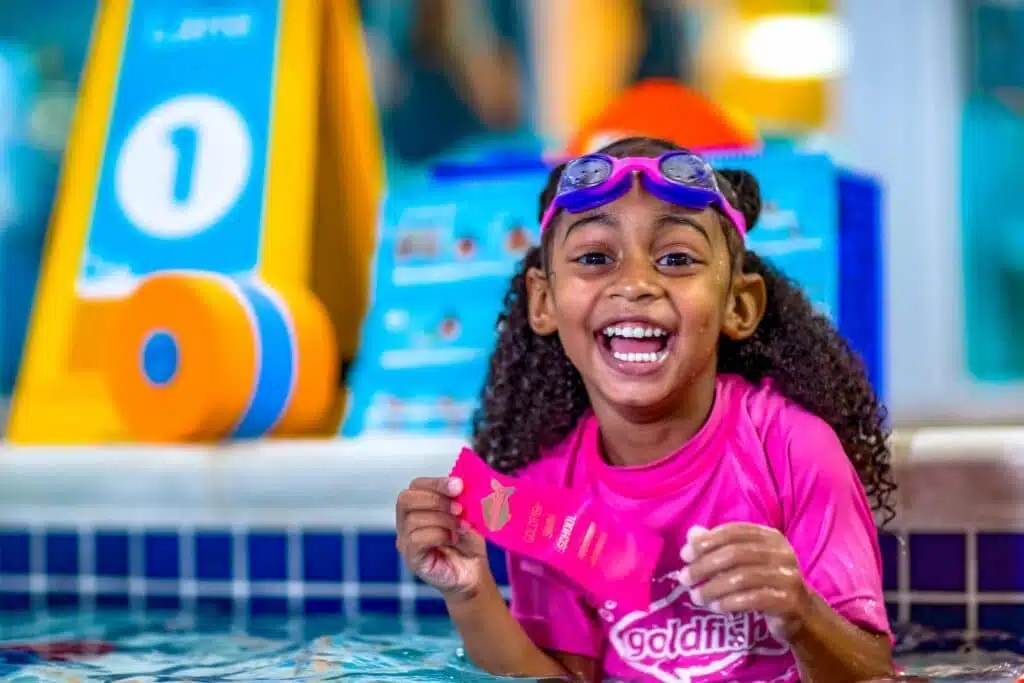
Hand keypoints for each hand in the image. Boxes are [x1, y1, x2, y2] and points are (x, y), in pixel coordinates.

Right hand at [395, 477, 489, 601]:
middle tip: (459, 508)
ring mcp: (406, 542)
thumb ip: (459, 499)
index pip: (416, 486)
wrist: (474, 573)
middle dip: (436, 499)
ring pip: (414, 519)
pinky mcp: (412, 559)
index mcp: (418, 507)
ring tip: (460, 527)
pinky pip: (417, 539)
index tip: (459, 485)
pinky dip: (439, 535)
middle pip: (406, 499)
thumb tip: (459, 484)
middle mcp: (406, 523)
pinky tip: (453, 539)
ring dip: (442, 519)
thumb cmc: (468, 543)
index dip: (436, 482)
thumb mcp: (467, 515)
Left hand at [679, 523, 813, 637]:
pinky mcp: (789, 601)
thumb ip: (718, 546)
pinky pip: (753, 599)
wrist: (800, 614)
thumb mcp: (743, 561)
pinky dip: (730, 602)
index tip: (685, 555)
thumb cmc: (765, 582)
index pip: (734, 531)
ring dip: (713, 588)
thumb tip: (692, 534)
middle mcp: (782, 552)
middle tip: (684, 578)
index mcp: (770, 536)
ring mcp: (788, 576)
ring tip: (695, 597)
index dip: (707, 541)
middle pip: (735, 554)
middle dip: (704, 565)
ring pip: (742, 578)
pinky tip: (715, 607)